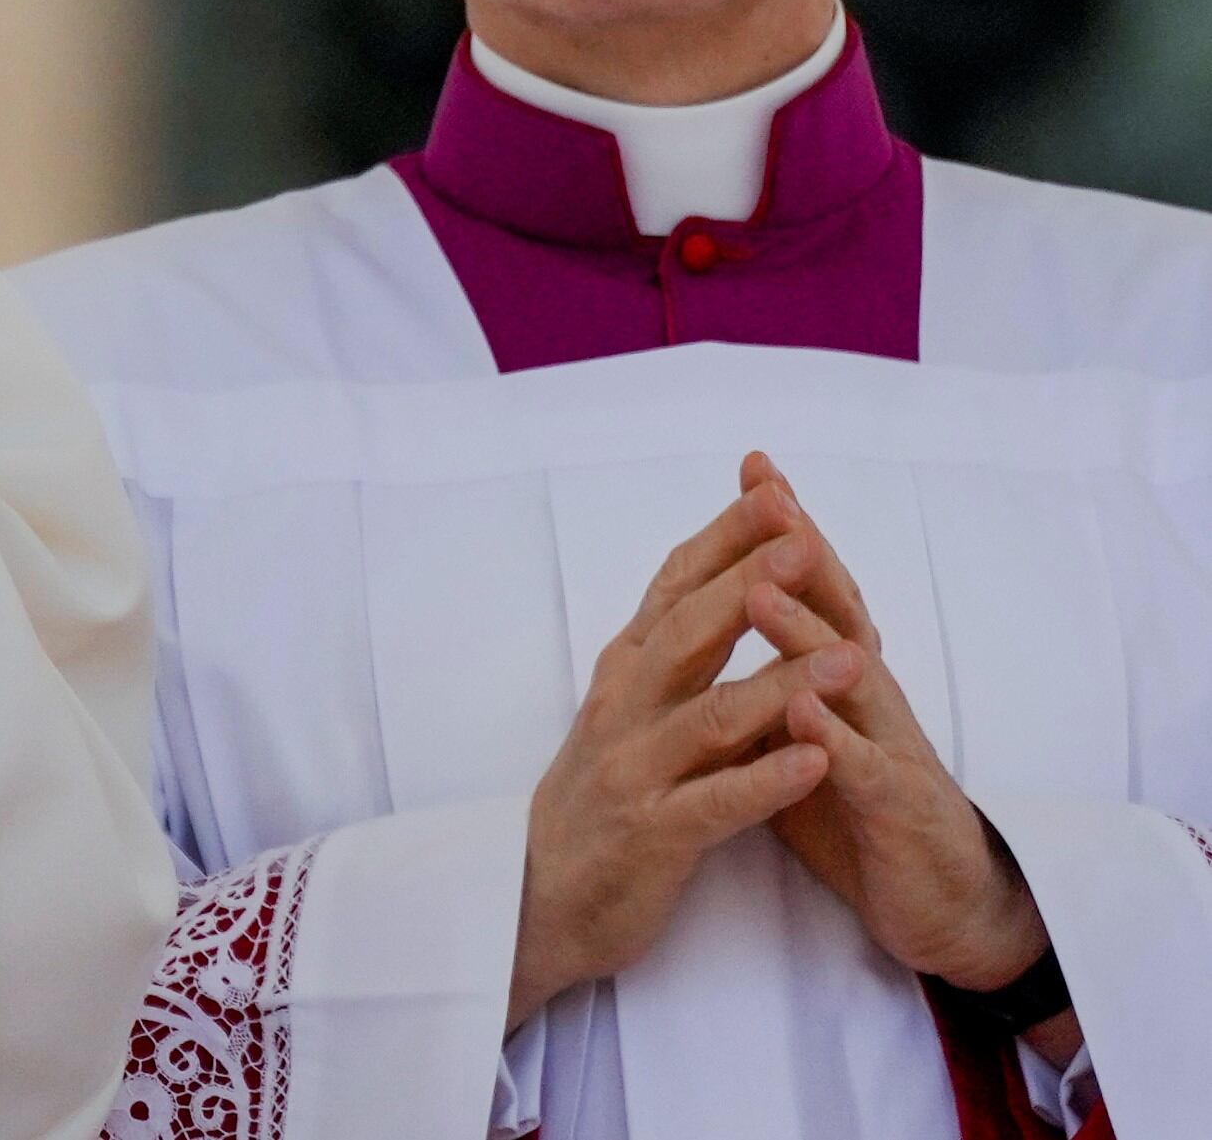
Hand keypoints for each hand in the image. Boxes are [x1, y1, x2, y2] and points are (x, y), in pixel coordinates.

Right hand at [509, 484, 847, 1028]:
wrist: (539, 898)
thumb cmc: (598, 801)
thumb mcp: (626, 715)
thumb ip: (674, 662)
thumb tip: (729, 593)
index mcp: (623, 673)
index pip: (674, 589)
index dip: (725, 541)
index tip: (776, 493)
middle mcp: (623, 708)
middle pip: (689, 632)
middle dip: (750, 583)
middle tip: (806, 537)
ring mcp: (635, 770)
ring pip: (715, 716)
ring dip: (786, 684)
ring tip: (852, 658)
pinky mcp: (654, 834)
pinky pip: (718, 802)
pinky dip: (769, 779)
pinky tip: (818, 759)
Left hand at [730, 454, 1061, 1022]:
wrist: (937, 901)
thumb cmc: (856, 805)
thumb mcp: (803, 728)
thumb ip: (767, 673)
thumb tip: (711, 616)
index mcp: (840, 677)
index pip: (811, 590)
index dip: (783, 533)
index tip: (752, 468)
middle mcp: (868, 698)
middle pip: (837, 612)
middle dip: (802, 553)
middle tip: (768, 493)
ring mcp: (889, 748)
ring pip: (850, 681)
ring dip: (806, 634)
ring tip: (761, 590)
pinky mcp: (896, 810)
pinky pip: (862, 771)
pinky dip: (834, 741)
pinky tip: (803, 711)